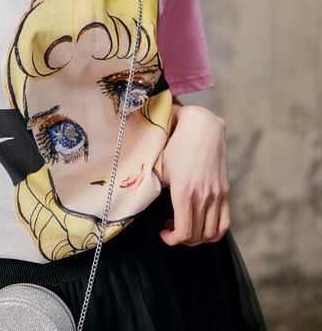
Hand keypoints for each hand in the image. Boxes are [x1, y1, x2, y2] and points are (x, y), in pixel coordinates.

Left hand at [159, 105, 230, 245]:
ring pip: (211, 234)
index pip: (183, 233)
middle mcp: (203, 197)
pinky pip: (224, 224)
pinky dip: (214, 233)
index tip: (163, 232)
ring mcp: (217, 196)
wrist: (202, 127)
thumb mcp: (160, 166)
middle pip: (196, 237)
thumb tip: (142, 201)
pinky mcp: (225, 192)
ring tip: (186, 226)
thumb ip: (153, 186)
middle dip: (181, 239)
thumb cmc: (177, 145)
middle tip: (170, 227)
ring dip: (197, 238)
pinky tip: (202, 227)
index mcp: (184, 192)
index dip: (171, 240)